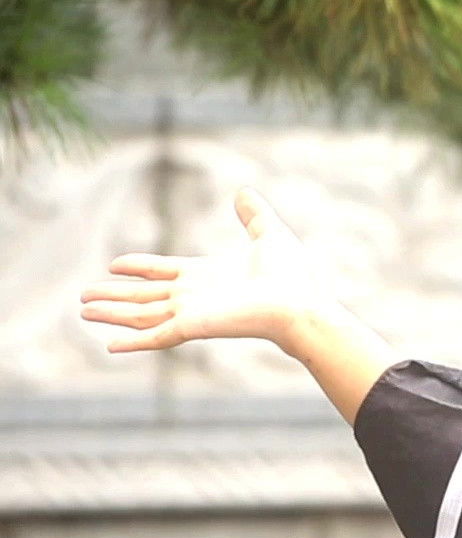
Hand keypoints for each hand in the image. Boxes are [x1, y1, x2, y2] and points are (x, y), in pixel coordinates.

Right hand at [80, 187, 331, 352]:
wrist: (302, 303)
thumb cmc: (293, 276)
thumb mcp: (269, 234)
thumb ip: (253, 214)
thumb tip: (244, 192)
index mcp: (207, 275)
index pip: (164, 272)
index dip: (139, 268)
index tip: (114, 265)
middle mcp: (195, 296)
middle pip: (145, 296)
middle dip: (114, 296)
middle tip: (84, 297)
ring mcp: (192, 313)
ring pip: (142, 315)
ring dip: (112, 314)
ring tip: (83, 311)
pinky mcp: (194, 327)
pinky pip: (156, 335)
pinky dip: (133, 341)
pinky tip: (109, 345)